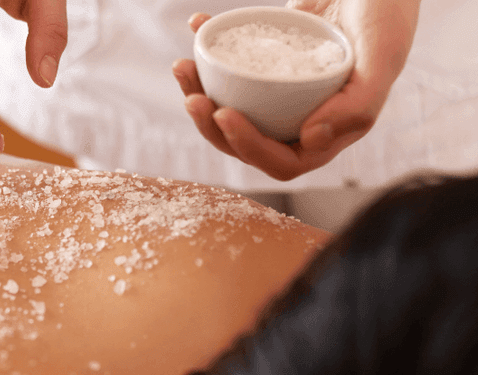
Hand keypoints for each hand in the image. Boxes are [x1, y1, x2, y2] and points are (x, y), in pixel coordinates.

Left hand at [173, 1, 420, 180]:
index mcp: (328, 132)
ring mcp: (281, 94)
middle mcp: (301, 119)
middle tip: (192, 97)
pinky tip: (197, 27)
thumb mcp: (383, 57)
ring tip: (183, 68)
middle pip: (247, 141)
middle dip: (212, 125)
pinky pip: (233, 67)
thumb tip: (308, 140)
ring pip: (233, 108)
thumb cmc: (388, 16)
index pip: (281, 160)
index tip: (223, 114)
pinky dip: (211, 50)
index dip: (248, 146)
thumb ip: (356, 106)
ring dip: (200, 93)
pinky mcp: (268, 63)